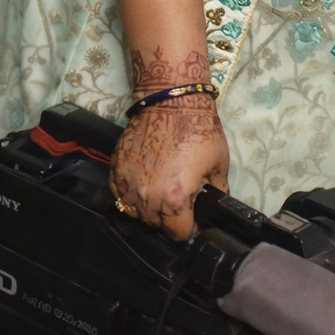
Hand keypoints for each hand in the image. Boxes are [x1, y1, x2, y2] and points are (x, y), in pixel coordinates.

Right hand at [110, 99, 229, 239]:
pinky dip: (130, 193)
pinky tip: (143, 182)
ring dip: (148, 208)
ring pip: (135, 212)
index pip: (178, 234)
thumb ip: (217, 192)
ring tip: (160, 191)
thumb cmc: (199, 129)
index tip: (194, 218)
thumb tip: (215, 209)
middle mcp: (147, 198)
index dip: (190, 229)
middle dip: (169, 218)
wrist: (172, 100)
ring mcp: (128, 183)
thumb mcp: (219, 164)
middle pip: (155, 225)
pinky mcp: (116, 168)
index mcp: (174, 200)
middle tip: (179, 200)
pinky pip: (120, 194)